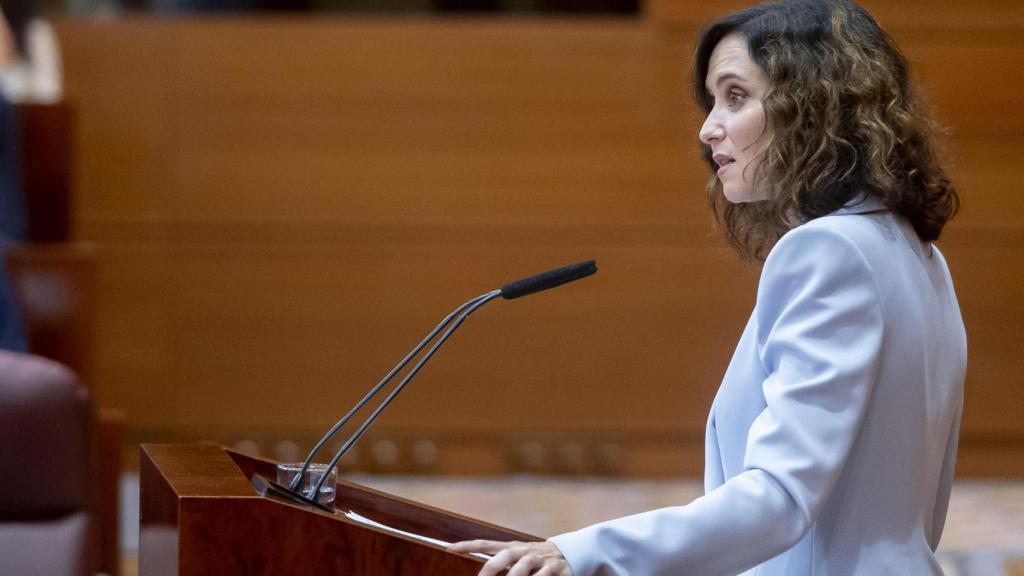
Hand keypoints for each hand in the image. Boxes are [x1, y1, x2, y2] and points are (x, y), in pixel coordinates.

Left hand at [448, 539, 573, 575]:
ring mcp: (540, 560)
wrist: (573, 553)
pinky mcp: (556, 569)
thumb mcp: (519, 558)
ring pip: (523, 566)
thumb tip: (483, 572)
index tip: (451, 548)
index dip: (468, 545)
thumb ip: (501, 563)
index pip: (487, 544)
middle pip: (505, 555)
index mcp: (512, 548)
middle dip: (491, 568)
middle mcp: (525, 551)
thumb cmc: (538, 560)